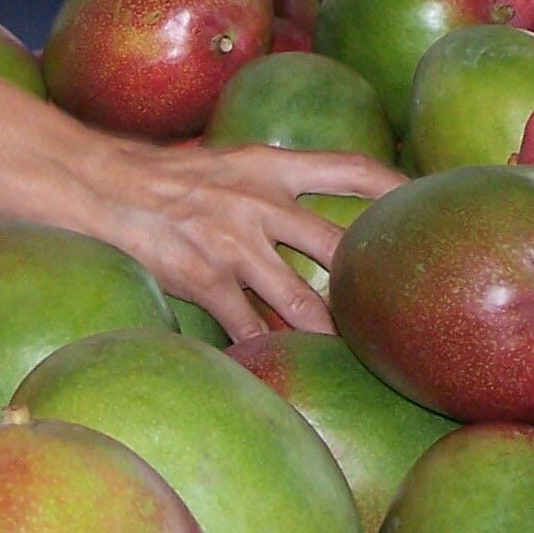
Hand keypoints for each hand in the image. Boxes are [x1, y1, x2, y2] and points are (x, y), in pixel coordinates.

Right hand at [79, 139, 403, 338]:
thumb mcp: (230, 161)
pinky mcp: (205, 278)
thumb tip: (317, 204)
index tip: (432, 204)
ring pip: (299, 301)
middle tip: (406, 306)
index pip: (351, 168)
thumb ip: (274, 180)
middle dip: (372, 280)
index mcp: (271, 165)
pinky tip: (283, 372)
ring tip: (359, 359)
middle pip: (338, 246)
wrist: (101, 183)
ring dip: (329, 334)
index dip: (397, 188)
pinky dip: (265, 352)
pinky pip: (245, 327)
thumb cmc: (170, 176)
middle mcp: (260, 200)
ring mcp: (233, 242)